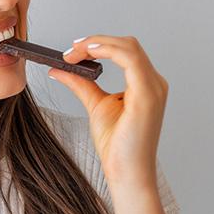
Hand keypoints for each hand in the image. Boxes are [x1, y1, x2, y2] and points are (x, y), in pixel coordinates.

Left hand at [47, 35, 168, 185]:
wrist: (126, 172)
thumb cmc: (117, 145)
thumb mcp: (94, 105)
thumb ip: (80, 84)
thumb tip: (60, 68)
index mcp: (145, 84)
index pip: (125, 51)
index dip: (98, 44)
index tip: (72, 50)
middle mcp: (154, 83)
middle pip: (127, 44)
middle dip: (95, 41)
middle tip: (69, 51)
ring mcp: (153, 88)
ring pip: (129, 47)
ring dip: (98, 43)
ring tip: (73, 53)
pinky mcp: (147, 95)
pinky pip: (130, 59)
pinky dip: (108, 50)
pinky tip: (88, 54)